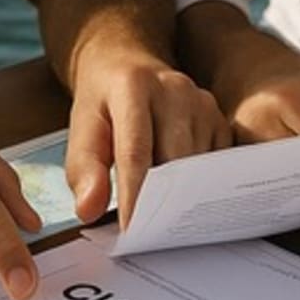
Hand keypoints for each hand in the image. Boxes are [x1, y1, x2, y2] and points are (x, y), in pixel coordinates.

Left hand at [66, 51, 230, 226]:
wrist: (125, 63)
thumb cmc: (102, 101)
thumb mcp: (81, 128)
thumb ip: (84, 169)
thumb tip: (89, 210)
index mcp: (132, 86)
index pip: (136, 150)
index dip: (134, 195)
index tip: (131, 231)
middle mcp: (173, 88)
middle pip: (174, 159)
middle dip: (161, 202)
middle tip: (149, 236)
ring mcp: (200, 100)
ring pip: (198, 164)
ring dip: (183, 195)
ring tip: (164, 221)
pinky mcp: (218, 115)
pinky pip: (216, 160)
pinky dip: (200, 184)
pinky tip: (184, 197)